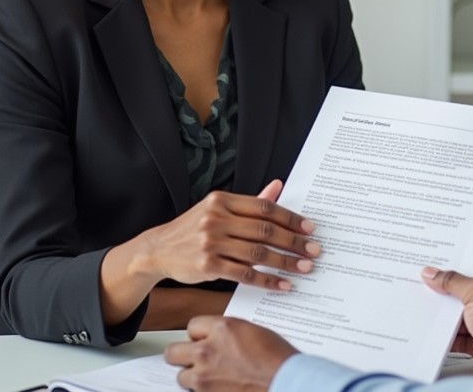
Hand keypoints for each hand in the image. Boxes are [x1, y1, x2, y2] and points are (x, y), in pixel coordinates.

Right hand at [139, 179, 320, 290]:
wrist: (158, 250)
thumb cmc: (194, 229)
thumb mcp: (218, 209)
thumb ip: (249, 202)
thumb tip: (278, 186)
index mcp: (222, 200)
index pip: (264, 207)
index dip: (290, 218)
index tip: (309, 228)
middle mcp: (216, 218)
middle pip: (265, 230)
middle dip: (294, 242)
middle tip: (314, 250)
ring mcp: (210, 242)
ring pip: (258, 253)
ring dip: (285, 262)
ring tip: (304, 268)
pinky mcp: (207, 265)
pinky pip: (245, 274)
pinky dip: (267, 281)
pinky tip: (282, 284)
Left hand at [165, 315, 296, 391]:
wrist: (285, 380)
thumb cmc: (277, 357)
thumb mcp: (252, 331)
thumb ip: (228, 332)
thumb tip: (218, 337)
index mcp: (222, 328)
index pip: (193, 326)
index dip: (199, 335)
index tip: (204, 340)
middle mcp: (208, 349)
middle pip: (174, 351)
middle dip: (183, 354)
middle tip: (194, 358)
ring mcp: (204, 374)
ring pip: (180, 375)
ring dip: (192, 375)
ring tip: (209, 376)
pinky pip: (193, 391)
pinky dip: (202, 389)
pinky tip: (217, 386)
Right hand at [423, 251, 472, 375]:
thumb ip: (452, 281)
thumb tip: (433, 274)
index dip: (460, 255)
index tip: (439, 254)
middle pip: (463, 287)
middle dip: (445, 287)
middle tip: (425, 281)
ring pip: (457, 313)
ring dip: (443, 314)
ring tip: (425, 306)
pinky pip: (457, 337)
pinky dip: (445, 336)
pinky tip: (434, 332)